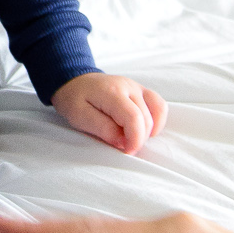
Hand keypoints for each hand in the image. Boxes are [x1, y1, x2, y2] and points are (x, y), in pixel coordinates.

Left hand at [50, 72, 166, 153]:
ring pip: (157, 111)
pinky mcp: (142, 91)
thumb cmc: (74, 99)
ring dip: (148, 131)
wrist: (75, 80)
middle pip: (146, 118)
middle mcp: (129, 86)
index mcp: (112, 92)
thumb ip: (103, 128)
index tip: (127, 151)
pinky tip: (144, 130)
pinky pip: (159, 106)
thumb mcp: (79, 116)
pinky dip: (156, 121)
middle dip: (138, 138)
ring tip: (132, 138)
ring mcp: (138, 87)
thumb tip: (124, 142)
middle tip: (123, 147)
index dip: (135, 139)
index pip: (134, 117)